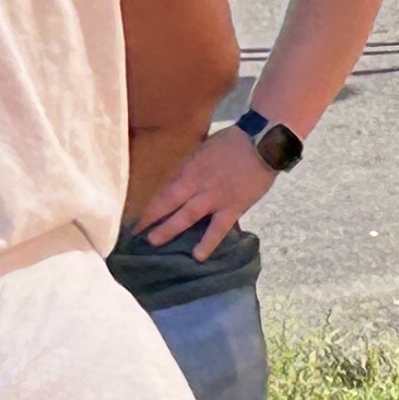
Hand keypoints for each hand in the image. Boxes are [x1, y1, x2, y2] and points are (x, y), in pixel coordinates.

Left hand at [136, 124, 273, 260]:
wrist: (262, 143)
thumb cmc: (233, 143)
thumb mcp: (204, 150)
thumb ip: (191, 168)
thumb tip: (177, 184)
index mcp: (190, 169)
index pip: (164, 190)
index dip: (150, 206)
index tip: (137, 219)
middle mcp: (197, 184)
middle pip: (168, 203)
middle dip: (150, 218)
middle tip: (136, 234)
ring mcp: (215, 197)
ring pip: (187, 215)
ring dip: (169, 229)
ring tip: (154, 242)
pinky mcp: (233, 207)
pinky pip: (218, 228)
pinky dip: (208, 242)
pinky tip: (198, 256)